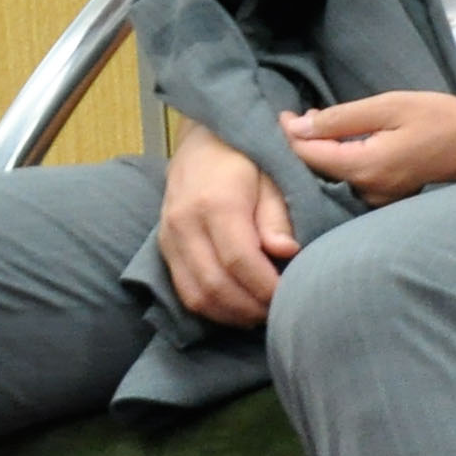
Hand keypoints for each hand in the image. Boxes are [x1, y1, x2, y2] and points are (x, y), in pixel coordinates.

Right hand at [157, 125, 296, 325]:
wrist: (204, 139)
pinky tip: (238, 309)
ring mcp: (168, 236)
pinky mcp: (163, 247)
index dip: (266, 287)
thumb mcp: (273, 174)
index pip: (240, 260)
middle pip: (215, 284)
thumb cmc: (248, 156)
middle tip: (280, 313)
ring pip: (195, 295)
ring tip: (261, 315)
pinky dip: (212, 307)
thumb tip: (287, 251)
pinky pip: (183, 290)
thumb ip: (277, 214)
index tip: (292, 297)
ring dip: (231, 314)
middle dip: (250, 307)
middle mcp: (184, 222)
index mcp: (215, 202)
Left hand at [281, 91, 455, 204]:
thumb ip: (341, 118)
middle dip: (305, 145)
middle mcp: (368, 192)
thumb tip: (297, 126)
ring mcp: (380, 201)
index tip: (284, 113)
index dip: (290, 134)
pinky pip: (355, 182)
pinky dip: (344, 163)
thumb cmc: (443, 119)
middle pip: (319, 172)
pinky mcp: (390, 200)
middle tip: (301, 116)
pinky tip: (348, 144)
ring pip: (336, 178)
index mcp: (366, 168)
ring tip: (323, 126)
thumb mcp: (390, 106)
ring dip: (325, 154)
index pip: (308, 156)